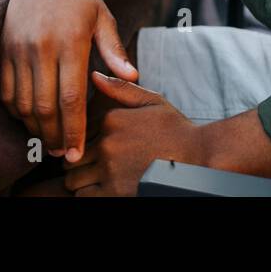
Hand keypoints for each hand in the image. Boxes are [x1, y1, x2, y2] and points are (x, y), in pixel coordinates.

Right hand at [0, 0, 138, 162]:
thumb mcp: (103, 16)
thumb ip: (114, 49)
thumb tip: (133, 77)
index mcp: (70, 41)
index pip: (71, 97)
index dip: (74, 129)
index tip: (77, 152)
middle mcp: (42, 47)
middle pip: (45, 106)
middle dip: (54, 136)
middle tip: (64, 154)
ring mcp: (19, 49)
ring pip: (23, 102)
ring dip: (34, 127)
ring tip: (49, 141)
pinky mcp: (5, 49)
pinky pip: (6, 90)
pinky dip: (16, 110)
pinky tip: (30, 119)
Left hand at [62, 72, 205, 195]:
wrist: (199, 159)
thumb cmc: (176, 132)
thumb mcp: (152, 102)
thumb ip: (121, 89)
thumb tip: (94, 74)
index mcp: (112, 120)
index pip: (76, 132)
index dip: (81, 142)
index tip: (90, 149)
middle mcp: (107, 144)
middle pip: (71, 158)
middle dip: (77, 163)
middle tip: (89, 167)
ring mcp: (110, 169)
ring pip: (73, 179)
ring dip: (80, 181)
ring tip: (95, 180)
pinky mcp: (115, 192)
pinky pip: (84, 197)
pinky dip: (88, 194)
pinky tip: (102, 190)